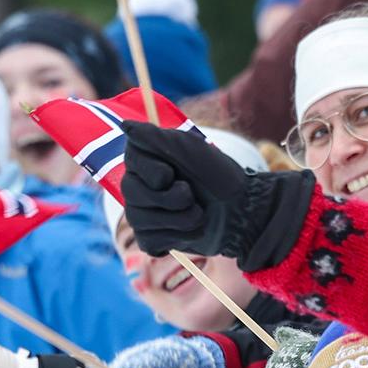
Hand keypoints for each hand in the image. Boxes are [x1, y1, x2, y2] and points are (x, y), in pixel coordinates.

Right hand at [122, 123, 314, 269]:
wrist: (243, 211)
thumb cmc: (220, 175)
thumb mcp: (190, 149)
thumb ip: (155, 137)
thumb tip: (124, 126)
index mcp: (145, 159)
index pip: (131, 163)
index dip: (155, 172)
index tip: (174, 172)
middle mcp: (138, 186)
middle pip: (131, 193)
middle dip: (170, 197)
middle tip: (192, 194)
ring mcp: (143, 214)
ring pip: (140, 219)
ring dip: (179, 217)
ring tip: (198, 213)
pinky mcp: (153, 240)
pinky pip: (149, 241)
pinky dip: (177, 236)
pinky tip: (191, 229)